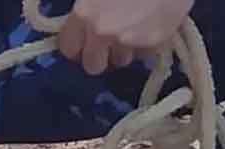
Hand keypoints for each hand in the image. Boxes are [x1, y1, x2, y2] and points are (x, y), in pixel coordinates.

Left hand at [59, 0, 193, 74]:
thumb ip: (85, 8)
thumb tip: (80, 23)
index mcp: (84, 14)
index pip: (68, 48)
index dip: (75, 47)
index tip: (82, 42)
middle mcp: (103, 32)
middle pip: (93, 65)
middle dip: (98, 55)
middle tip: (107, 42)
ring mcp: (130, 39)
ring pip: (121, 60)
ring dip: (124, 49)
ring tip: (133, 28)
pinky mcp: (155, 42)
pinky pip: (146, 53)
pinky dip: (147, 43)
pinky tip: (151, 24)